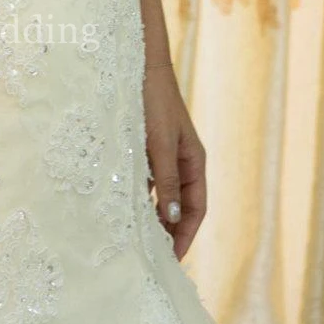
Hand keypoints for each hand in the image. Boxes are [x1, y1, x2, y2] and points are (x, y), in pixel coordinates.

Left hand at [142, 58, 206, 260]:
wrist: (141, 65)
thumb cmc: (154, 102)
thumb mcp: (160, 144)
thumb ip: (167, 180)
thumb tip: (172, 217)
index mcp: (194, 161)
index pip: (196, 208)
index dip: (186, 234)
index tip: (173, 258)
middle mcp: (182, 160)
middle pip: (181, 205)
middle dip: (172, 230)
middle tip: (155, 255)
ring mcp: (165, 153)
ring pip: (164, 193)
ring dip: (155, 215)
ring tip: (140, 238)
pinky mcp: (148, 146)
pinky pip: (149, 179)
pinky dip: (141, 195)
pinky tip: (127, 205)